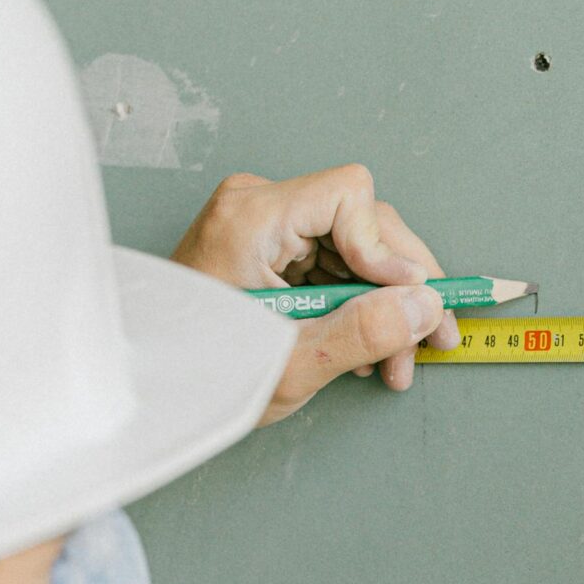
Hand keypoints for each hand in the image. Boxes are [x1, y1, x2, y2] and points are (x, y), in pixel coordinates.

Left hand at [170, 163, 461, 423]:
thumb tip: (423, 307)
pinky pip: (336, 263)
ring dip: (387, 304)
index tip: (407, 301)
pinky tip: (370, 347)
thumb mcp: (291, 362)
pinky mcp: (272, 249)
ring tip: (397, 360)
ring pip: (358, 247)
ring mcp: (265, 226)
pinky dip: (360, 304)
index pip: (350, 195)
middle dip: (402, 286)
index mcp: (251, 219)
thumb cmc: (201, 372)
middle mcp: (258, 208)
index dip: (388, 248)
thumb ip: (362, 331)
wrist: (152, 388)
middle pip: (363, 222)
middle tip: (431, 336)